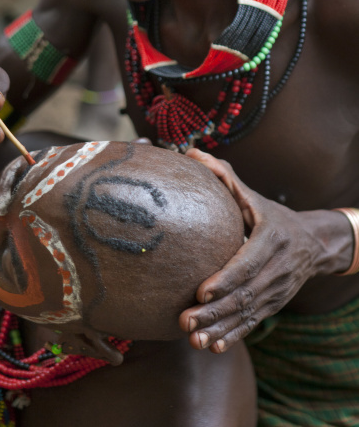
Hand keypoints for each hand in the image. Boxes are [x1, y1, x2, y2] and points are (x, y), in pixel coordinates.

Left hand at [179, 148, 319, 352]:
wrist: (314, 243)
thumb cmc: (271, 215)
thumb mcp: (252, 195)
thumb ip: (224, 176)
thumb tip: (192, 153)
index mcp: (272, 239)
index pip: (248, 263)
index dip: (226, 278)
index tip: (201, 290)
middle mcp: (278, 268)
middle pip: (245, 294)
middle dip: (215, 310)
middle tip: (185, 320)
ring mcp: (278, 290)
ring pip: (248, 313)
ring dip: (220, 328)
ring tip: (193, 339)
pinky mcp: (274, 304)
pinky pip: (254, 324)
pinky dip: (234, 336)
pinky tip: (213, 346)